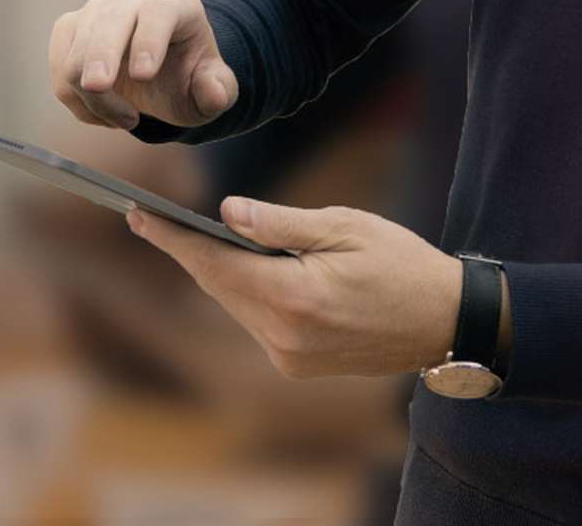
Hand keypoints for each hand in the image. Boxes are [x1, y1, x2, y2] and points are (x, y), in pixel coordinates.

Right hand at [49, 0, 238, 130]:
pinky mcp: (69, 29)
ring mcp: (96, 10)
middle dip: (100, 55)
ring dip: (96, 98)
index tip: (143, 75)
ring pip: (78, 52)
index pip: (159, 11)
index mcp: (176, 3)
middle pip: (108, 20)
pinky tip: (102, 113)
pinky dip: (77, 100)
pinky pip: (61, 69)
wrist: (160, 75)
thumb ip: (218, 90)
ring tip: (127, 120)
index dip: (149, 40)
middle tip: (98, 88)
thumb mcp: (212, 89)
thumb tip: (214, 92)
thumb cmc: (186, 77)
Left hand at [125, 197, 464, 379]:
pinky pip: (256, 322)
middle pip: (218, 286)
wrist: (445, 321)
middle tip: (149, 219)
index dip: (172, 238)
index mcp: (294, 297)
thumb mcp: (344, 226)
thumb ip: (280, 223)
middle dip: (186, 252)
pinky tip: (242, 269)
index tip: (137, 215)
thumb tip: (225, 214)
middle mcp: (284, 336)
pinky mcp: (297, 366)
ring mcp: (290, 358)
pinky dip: (245, 293)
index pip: (214, 263)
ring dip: (217, 273)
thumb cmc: (400, 262)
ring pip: (234, 305)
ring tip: (191, 237)